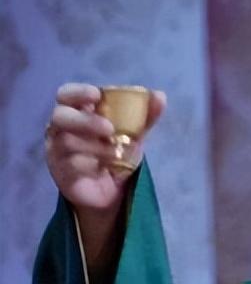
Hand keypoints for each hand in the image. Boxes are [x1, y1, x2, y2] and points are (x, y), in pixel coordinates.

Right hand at [45, 83, 165, 213]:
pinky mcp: (60, 172)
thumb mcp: (134, 134)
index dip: (78, 92)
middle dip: (85, 120)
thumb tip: (160, 95)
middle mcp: (61, 128)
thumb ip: (145, 116)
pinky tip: (105, 167)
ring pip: (66, 141)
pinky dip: (91, 164)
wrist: (113, 190)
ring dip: (95, 146)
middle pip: (60, 116)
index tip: (97, 94)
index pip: (67, 94)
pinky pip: (70, 164)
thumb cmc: (117, 153)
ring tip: (116, 153)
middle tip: (110, 128)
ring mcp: (57, 150)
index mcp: (77, 112)